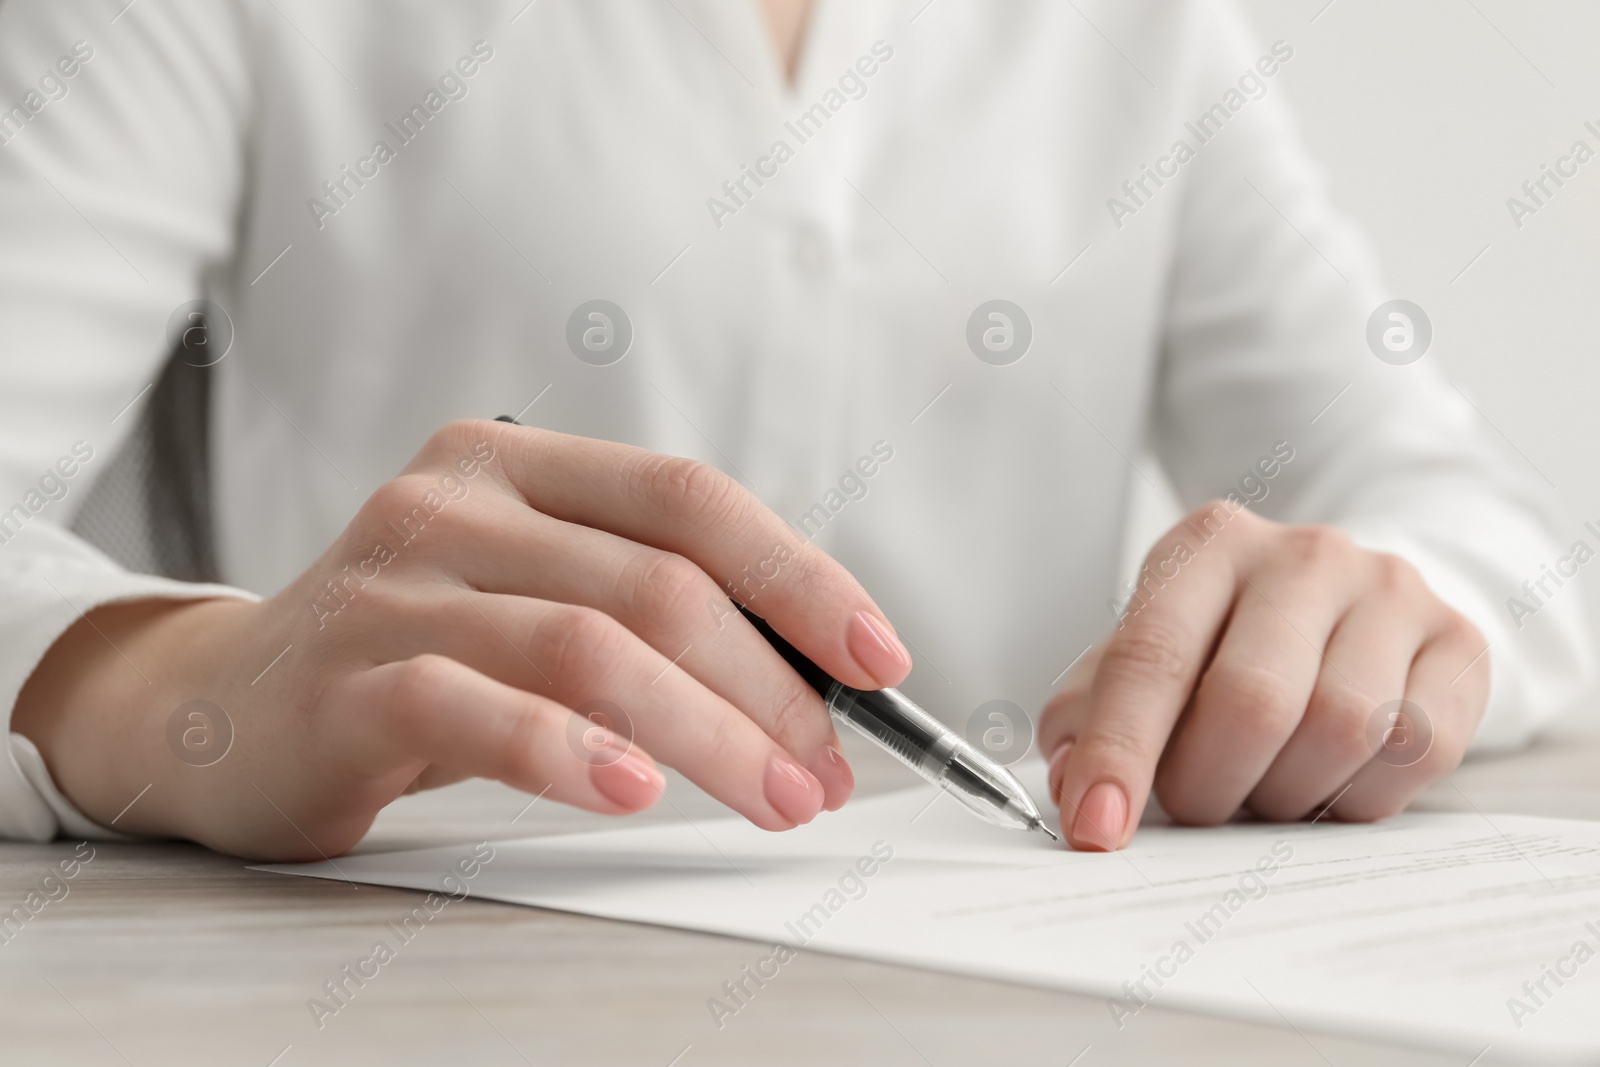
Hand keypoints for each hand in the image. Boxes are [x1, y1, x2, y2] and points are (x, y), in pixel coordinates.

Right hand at [14, 420, 912, 858]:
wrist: (229, 704)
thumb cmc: (418, 653)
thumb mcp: (534, 596)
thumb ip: (645, 607)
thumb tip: (811, 680)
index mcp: (521, 464)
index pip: (690, 500)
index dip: (798, 576)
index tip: (878, 660)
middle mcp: (455, 500)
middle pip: (657, 582)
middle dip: (768, 686)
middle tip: (823, 771)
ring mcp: (393, 583)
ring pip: (588, 645)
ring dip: (706, 733)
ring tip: (773, 796)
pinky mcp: (344, 677)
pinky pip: (477, 707)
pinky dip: (569, 752)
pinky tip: (633, 793)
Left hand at [1039, 502, 1488, 850]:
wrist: (1351, 603)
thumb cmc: (1230, 641)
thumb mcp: (1151, 654)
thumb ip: (1094, 711)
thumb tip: (1073, 783)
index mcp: (1209, 545)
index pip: (1153, 656)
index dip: (1120, 752)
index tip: (1098, 827)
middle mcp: (1305, 554)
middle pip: (1252, 701)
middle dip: (1209, 784)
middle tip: (1196, 805)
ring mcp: (1391, 591)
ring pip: (1340, 730)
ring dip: (1284, 794)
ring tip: (1262, 786)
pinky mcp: (1459, 641)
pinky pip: (1414, 752)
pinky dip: (1358, 794)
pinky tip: (1328, 780)